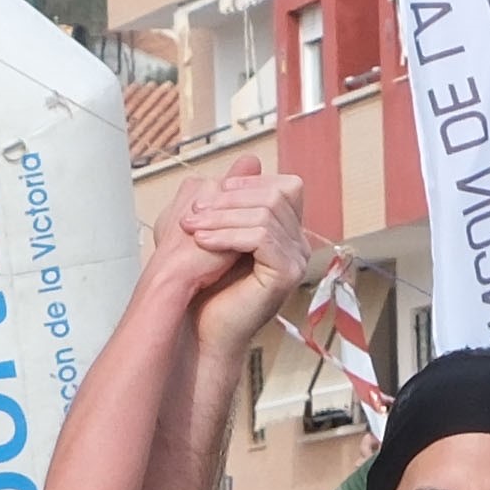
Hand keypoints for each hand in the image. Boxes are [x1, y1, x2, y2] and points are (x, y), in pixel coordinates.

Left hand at [144, 161, 312, 317]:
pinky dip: (227, 235)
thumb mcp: (212, 228)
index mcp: (286, 232)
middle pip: (276, 194)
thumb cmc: (202, 284)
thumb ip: (229, 196)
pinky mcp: (286, 275)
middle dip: (228, 200)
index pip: (285, 186)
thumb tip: (248, 160)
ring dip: (222, 217)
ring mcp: (297, 260)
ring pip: (266, 213)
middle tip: (193, 214)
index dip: (247, 185)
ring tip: (191, 228)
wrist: (197, 330)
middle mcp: (298, 245)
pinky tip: (202, 242)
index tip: (207, 200)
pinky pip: (261, 237)